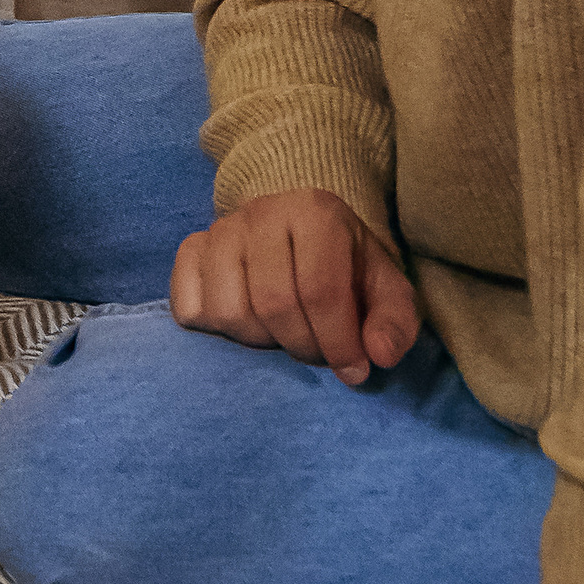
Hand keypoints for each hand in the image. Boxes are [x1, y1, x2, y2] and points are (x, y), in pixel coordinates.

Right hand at [169, 188, 418, 386]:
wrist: (299, 231)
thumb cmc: (345, 266)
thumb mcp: (384, 289)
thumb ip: (394, 322)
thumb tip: (379, 355)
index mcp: (315, 213)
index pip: (320, 289)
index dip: (338, 342)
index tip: (353, 370)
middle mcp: (261, 213)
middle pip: (273, 304)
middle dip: (301, 346)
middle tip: (318, 353)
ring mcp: (219, 230)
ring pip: (228, 311)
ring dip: (259, 340)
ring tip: (282, 333)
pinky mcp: (189, 250)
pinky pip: (189, 309)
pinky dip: (215, 330)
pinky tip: (246, 321)